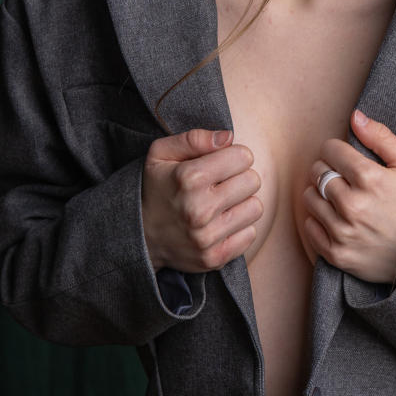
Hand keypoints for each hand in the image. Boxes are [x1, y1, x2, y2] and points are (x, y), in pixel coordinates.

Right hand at [141, 128, 261, 272]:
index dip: (233, 156)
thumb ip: (194, 139)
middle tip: (221, 184)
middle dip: (240, 178)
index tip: (220, 164)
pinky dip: (239, 228)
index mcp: (189, 178)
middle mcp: (199, 209)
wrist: (139, 236)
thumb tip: (229, 137)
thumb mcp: (161, 154)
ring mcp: (206, 237)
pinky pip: (250, 234)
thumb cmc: (155, 188)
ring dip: (242, 203)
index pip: (244, 156)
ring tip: (222, 204)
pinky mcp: (213, 257)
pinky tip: (220, 224)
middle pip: (253, 181)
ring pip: (255, 208)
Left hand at [302, 109, 395, 284]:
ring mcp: (344, 232)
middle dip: (328, 169)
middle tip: (343, 177)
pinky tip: (337, 218)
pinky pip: (310, 226)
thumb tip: (355, 116)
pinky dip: (318, 219)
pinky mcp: (337, 254)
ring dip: (320, 193)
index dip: (337, 149)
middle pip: (318, 171)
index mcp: (371, 179)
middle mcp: (354, 205)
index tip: (345, 156)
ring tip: (339, 196)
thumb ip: (382, 138)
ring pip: (310, 197)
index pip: (330, 150)